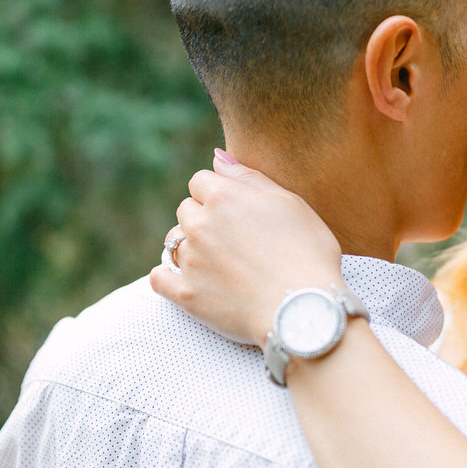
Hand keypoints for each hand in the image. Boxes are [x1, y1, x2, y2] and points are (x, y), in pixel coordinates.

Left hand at [149, 150, 342, 344]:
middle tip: (234, 240)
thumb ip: (249, 177)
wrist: (305, 310)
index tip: (238, 212)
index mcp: (225, 197)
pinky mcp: (186, 294)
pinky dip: (167, 277)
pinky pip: (159, 277)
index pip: (201, 180)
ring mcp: (190, 260)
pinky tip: (187, 280)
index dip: (219, 194)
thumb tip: (217, 157)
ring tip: (220, 264)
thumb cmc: (308, 254)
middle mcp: (200, 224)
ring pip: (173, 241)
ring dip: (190, 246)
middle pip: (186, 209)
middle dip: (204, 219)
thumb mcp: (290, 204)